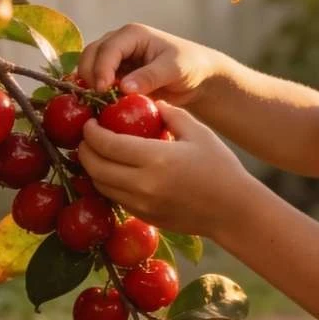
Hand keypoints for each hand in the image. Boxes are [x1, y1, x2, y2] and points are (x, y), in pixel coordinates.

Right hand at [77, 23, 220, 104]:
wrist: (197, 77)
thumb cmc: (190, 65)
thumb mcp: (174, 69)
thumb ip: (150, 77)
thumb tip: (123, 87)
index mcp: (133, 34)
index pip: (108, 49)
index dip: (101, 69)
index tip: (102, 90)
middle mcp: (119, 42)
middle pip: (90, 55)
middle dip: (89, 76)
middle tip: (96, 99)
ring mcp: (115, 58)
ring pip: (89, 67)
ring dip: (89, 85)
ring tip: (97, 104)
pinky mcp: (115, 74)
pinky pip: (97, 81)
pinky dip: (95, 92)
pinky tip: (100, 107)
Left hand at [78, 101, 258, 236]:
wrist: (233, 210)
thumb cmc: (220, 167)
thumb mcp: (198, 132)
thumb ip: (170, 114)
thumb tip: (148, 102)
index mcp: (156, 159)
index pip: (108, 144)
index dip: (92, 132)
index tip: (90, 122)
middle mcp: (143, 185)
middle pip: (96, 167)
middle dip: (85, 150)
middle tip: (88, 136)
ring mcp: (141, 204)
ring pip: (101, 186)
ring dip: (93, 168)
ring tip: (97, 153)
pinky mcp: (144, 216)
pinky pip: (115, 198)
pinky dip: (107, 183)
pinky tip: (114, 171)